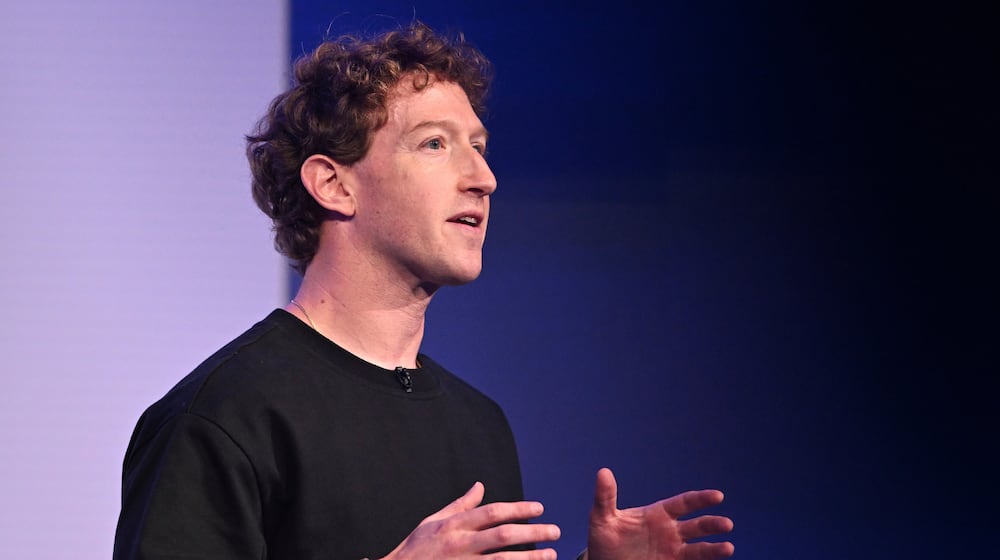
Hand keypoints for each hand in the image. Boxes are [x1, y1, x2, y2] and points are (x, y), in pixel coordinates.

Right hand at [382, 481, 559, 559]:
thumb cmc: (416, 548)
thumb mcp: (434, 521)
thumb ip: (461, 505)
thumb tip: (480, 485)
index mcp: (454, 525)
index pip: (492, 512)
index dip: (518, 509)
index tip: (539, 508)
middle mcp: (460, 544)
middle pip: (503, 536)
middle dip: (532, 533)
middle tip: (555, 531)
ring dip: (530, 558)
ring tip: (551, 555)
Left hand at [585, 468, 733, 559]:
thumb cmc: (603, 539)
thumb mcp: (602, 518)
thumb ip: (605, 497)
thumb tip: (603, 472)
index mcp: (657, 514)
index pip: (684, 503)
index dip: (701, 499)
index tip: (718, 496)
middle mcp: (669, 531)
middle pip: (696, 525)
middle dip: (712, 524)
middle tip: (726, 524)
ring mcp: (672, 550)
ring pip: (698, 548)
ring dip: (713, 548)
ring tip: (728, 548)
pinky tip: (717, 557)